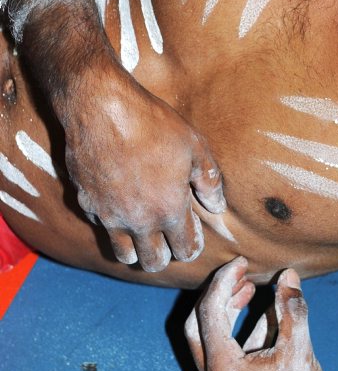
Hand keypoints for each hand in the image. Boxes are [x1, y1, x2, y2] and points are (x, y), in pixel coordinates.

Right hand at [64, 64, 225, 271]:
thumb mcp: (194, 145)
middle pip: (153, 262)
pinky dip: (112, 224)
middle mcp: (138, 221)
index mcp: (169, 210)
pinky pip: (102, 228)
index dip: (191, 246)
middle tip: (167, 239)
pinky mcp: (87, 204)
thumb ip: (209, 180)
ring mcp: (109, 216)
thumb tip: (218, 206)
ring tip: (143, 232)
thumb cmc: (152, 124)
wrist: (101, 108)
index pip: (184, 250)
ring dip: (136, 249)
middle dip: (164, 255)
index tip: (191, 237)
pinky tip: (119, 204)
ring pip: (124, 256)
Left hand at [185, 259, 337, 370]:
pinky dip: (239, 331)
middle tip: (238, 274)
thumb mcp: (300, 348)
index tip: (242, 262)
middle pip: (197, 325)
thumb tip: (288, 274)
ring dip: (227, 312)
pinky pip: (226, 355)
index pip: (209, 311)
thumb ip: (292, 309)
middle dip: (216, 295)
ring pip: (209, 340)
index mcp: (222, 368)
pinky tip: (264, 315)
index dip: (224, 280)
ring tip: (250, 289)